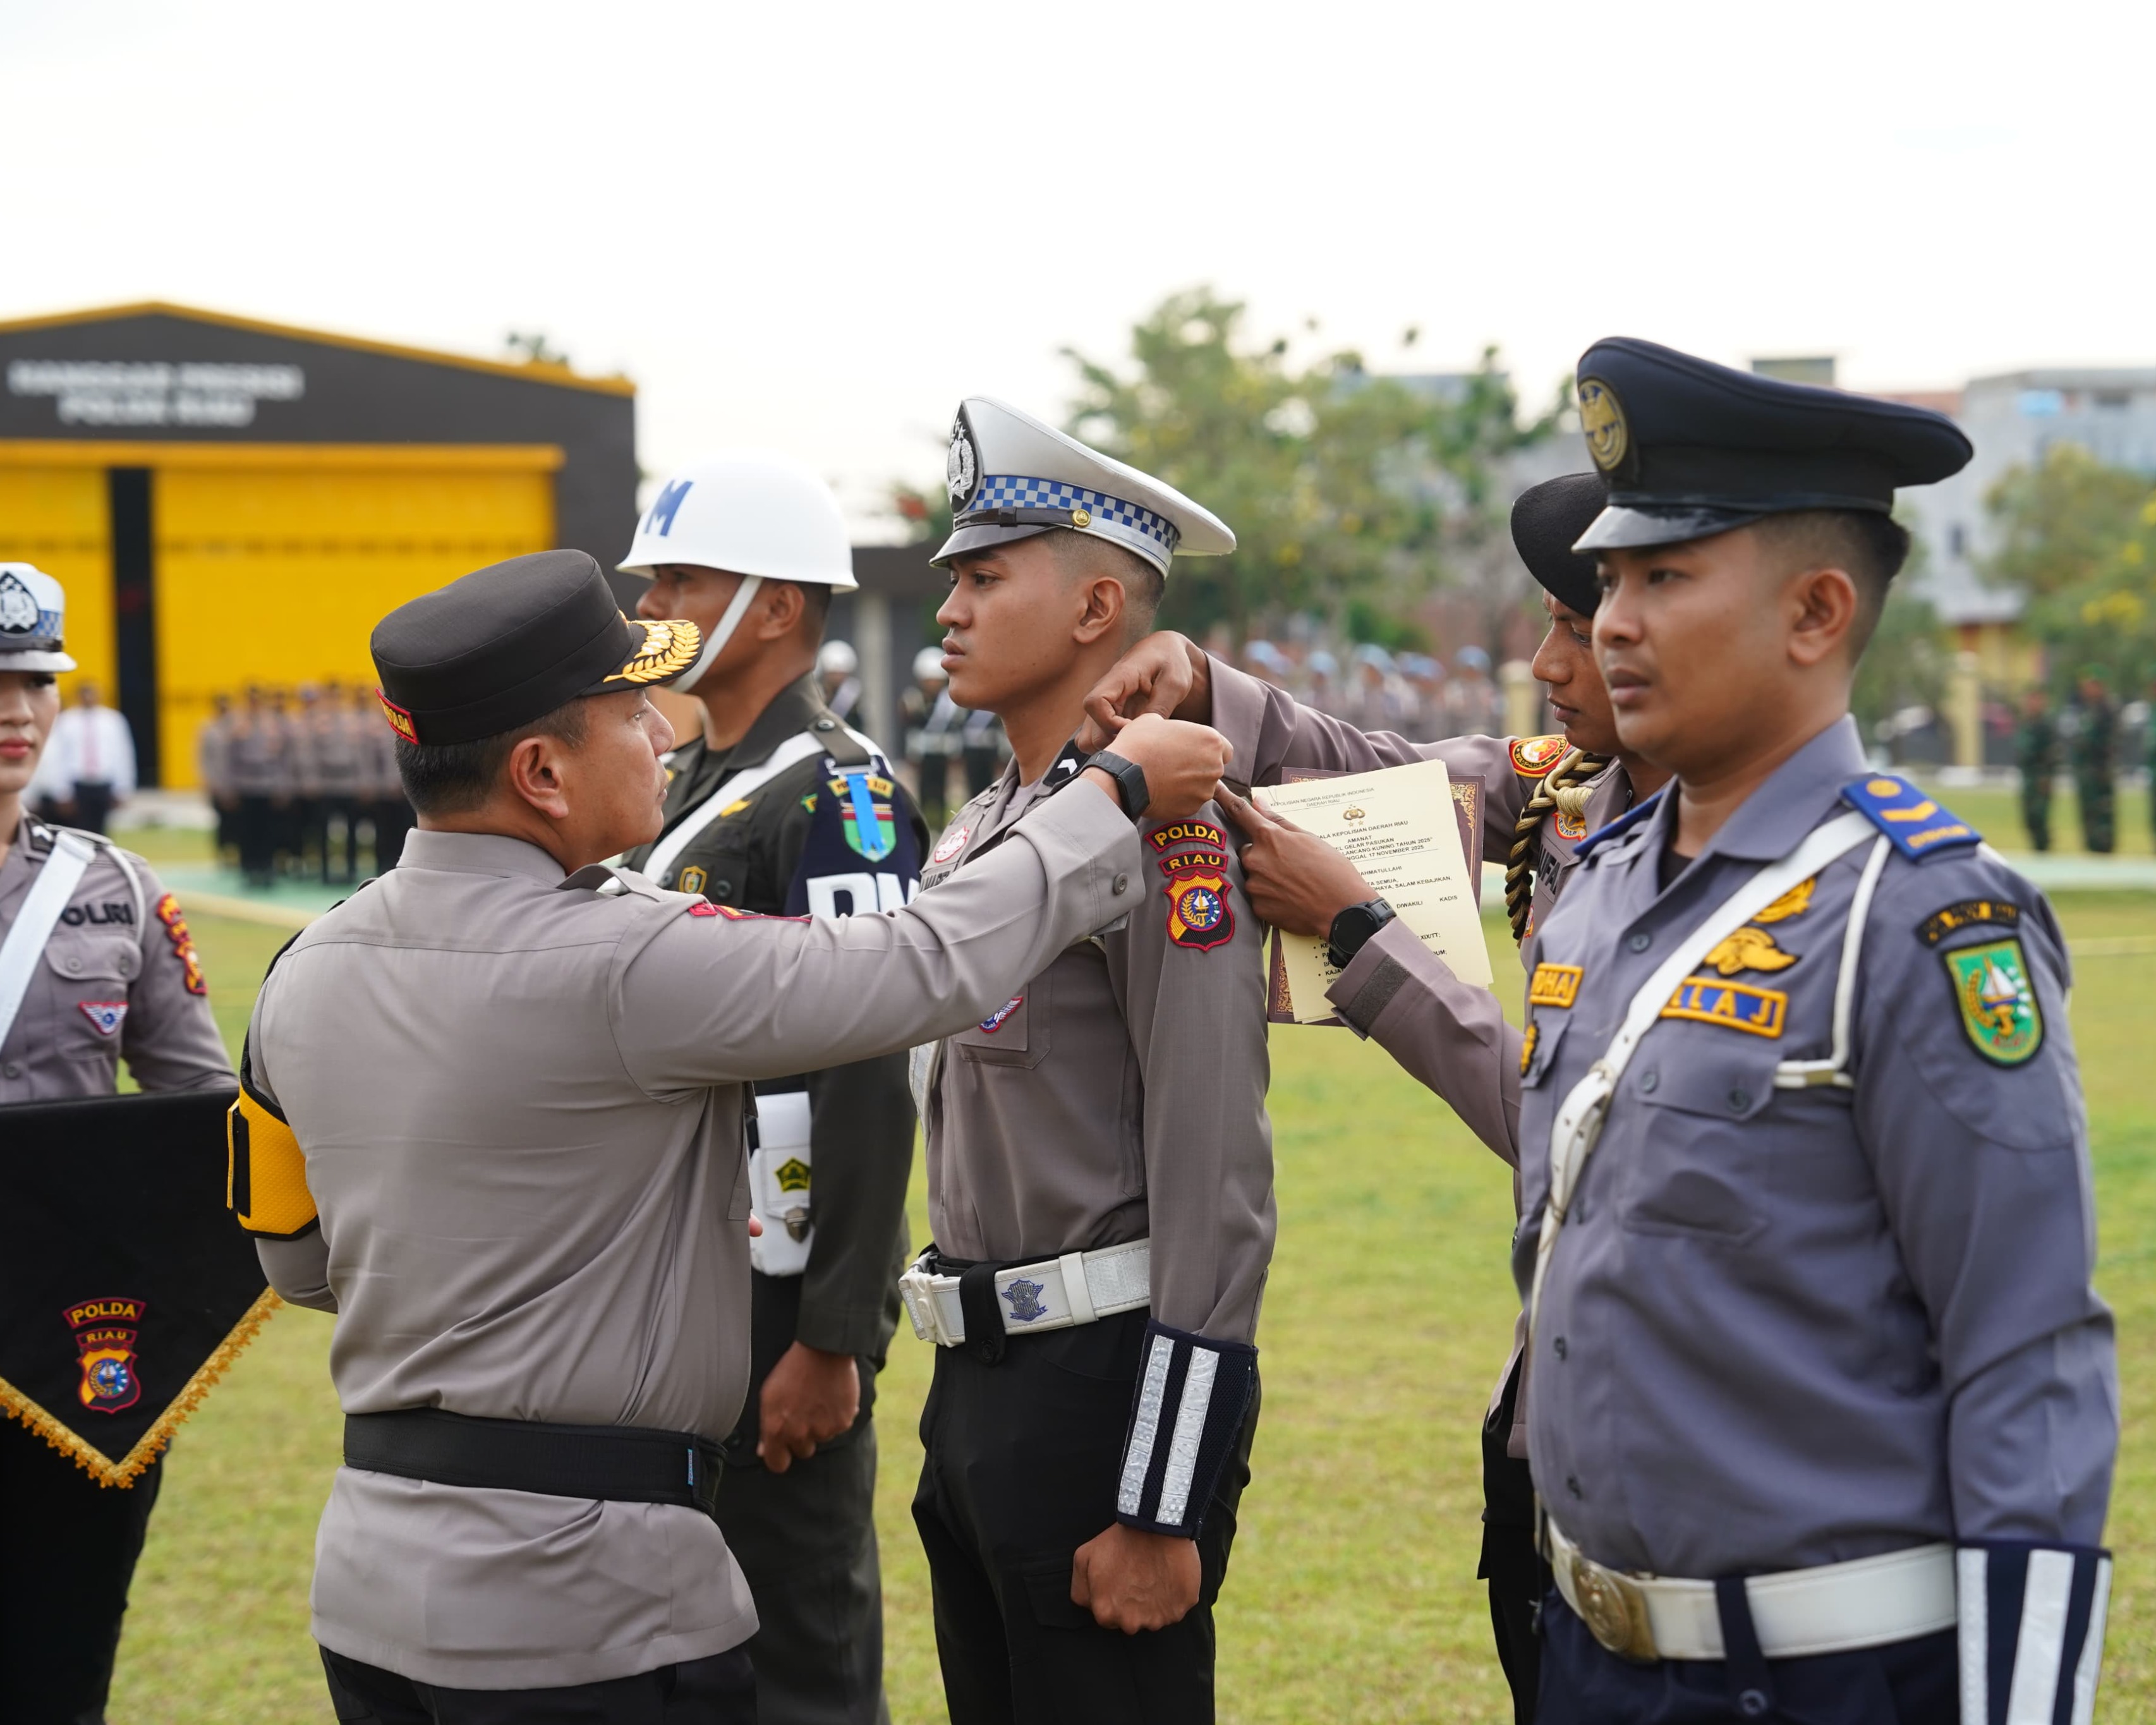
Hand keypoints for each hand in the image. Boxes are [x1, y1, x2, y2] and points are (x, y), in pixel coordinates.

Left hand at [756, 1343, 860, 1473]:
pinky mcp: (843, 1422)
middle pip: (802, 1452)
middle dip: (802, 1439)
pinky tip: (832, 1397)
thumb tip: (763, 1450)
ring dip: (820, 1425)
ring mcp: (823, 1430)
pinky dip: (836, 1417)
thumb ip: (766, 1427)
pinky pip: (838, 1427)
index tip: (783, 1450)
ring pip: (821, 1438)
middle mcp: (800, 1434)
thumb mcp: (769, 1395)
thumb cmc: (792, 1370)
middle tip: (804, 1415)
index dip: (780, 1457)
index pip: (777, 1464)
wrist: (823, 1350)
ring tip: (819, 1400)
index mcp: (777, 1429)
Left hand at [1070, 1523, 1201, 1632]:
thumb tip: (1090, 1605)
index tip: (1121, 1581)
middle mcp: (1130, 1623)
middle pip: (1131, 1621)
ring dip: (1153, 1603)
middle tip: (1137, 1578)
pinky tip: (1168, 1577)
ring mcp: (1157, 1619)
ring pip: (1154, 1618)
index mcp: (1106, 1613)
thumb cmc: (1119, 1540)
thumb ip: (1081, 1590)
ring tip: (1154, 1575)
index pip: (1108, 1617)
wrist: (1155, 1524)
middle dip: (1132, 1605)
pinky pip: (1175, 1610)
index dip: (1114, 1598)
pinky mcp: (1179, 1609)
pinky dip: (1173, 1598)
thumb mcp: (1083, 1558)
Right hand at [1077, 632, 1209, 751]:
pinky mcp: (1105, 717)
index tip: (1135, 728)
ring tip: (1138, 743)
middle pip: (1089, 731)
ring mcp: (1102, 707)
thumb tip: (1144, 733)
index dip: (1110, 723)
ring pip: (1089, 740)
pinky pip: (1096, 740)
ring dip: (1111, 748)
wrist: (1164, 652)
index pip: (1094, 703)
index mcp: (1118, 678)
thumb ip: (1159, 706)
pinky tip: (1134, 742)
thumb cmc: (1171, 663)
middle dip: (1115, 743)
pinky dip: (1112, 746)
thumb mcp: (1174, 682)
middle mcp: (1103, 693)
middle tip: (1142, 741)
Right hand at [1085, 713, 1232, 819]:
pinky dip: (1180, 798)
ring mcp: (1204, 790)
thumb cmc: (1138, 743)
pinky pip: (1190, 802)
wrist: (1123, 776)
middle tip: (1176, 764)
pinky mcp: (1191, 808)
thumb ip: (1173, 726)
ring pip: (1202, 787)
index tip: (1193, 751)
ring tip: (1166, 778)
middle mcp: (1214, 767)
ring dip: (1190, 784)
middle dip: (1199, 767)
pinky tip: (1162, 791)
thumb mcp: (1154, 720)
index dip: (1209, 750)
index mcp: (1211, 741)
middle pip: (1214, 768)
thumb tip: (1168, 729)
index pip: (1224, 749)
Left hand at [1215, 786, 1373, 938]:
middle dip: (1263, 854)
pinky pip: (1257, 896)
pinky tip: (1290, 898)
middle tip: (1289, 863)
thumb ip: (1278, 821)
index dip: (1224, 797)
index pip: (1238, 812)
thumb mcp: (1309, 838)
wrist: (1343, 910)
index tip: (1214, 788)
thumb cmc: (1332, 870)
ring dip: (1266, 875)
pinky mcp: (1257, 908)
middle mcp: (1255, 859)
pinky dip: (1270, 895)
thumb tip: (1259, 802)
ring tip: (1293, 883)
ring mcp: (1254, 885)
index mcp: (1269, 837)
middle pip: (1248, 850)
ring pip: (1252, 874)